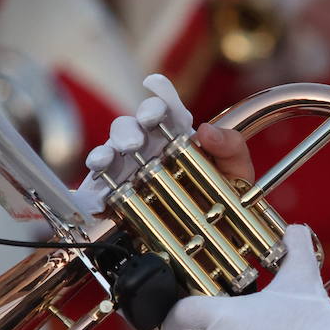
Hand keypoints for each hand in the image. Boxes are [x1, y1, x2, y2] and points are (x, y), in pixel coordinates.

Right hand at [76, 75, 253, 213]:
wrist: (214, 242)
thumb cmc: (224, 199)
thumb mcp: (236, 172)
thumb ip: (230, 147)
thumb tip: (206, 130)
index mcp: (175, 135)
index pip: (162, 109)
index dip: (157, 96)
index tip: (154, 87)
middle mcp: (147, 149)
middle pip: (127, 127)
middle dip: (127, 130)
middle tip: (135, 143)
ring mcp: (129, 173)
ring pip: (107, 153)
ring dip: (104, 155)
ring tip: (105, 163)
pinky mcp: (115, 199)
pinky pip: (96, 191)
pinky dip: (92, 193)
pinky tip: (96, 198)